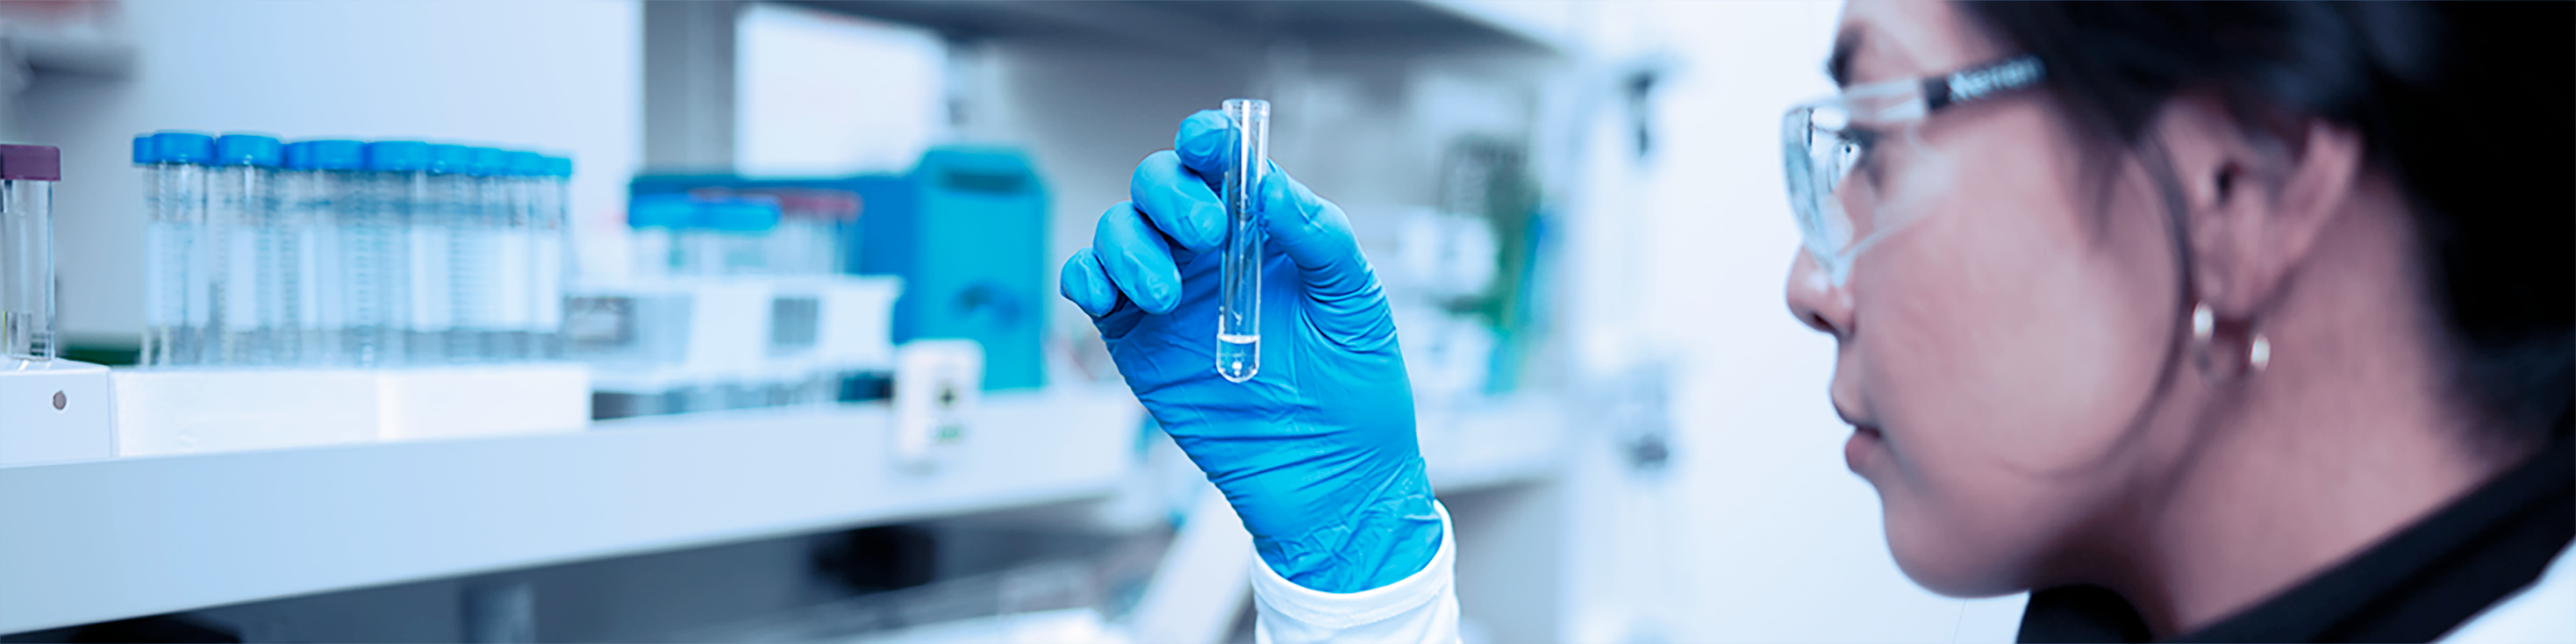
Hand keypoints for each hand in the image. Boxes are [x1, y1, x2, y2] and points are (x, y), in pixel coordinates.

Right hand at [1060, 110, 1438, 592]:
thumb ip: (1318, 236)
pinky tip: (1111, 296)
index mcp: (1264, 229)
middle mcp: (1209, 253)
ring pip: (1118, 231)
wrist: (1327, 476)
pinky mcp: (1134, 339)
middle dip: (1171, 195)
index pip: (1223, 162)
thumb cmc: (1354, 388)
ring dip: (1131, 247)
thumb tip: (1272, 184)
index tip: (1210, 142)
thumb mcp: (1354, 302)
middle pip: (1159, 184)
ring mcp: (1167, 294)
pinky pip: (1089, 287)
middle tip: (1207, 234)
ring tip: (1168, 296)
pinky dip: (1085, 277)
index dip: (1208, 140)